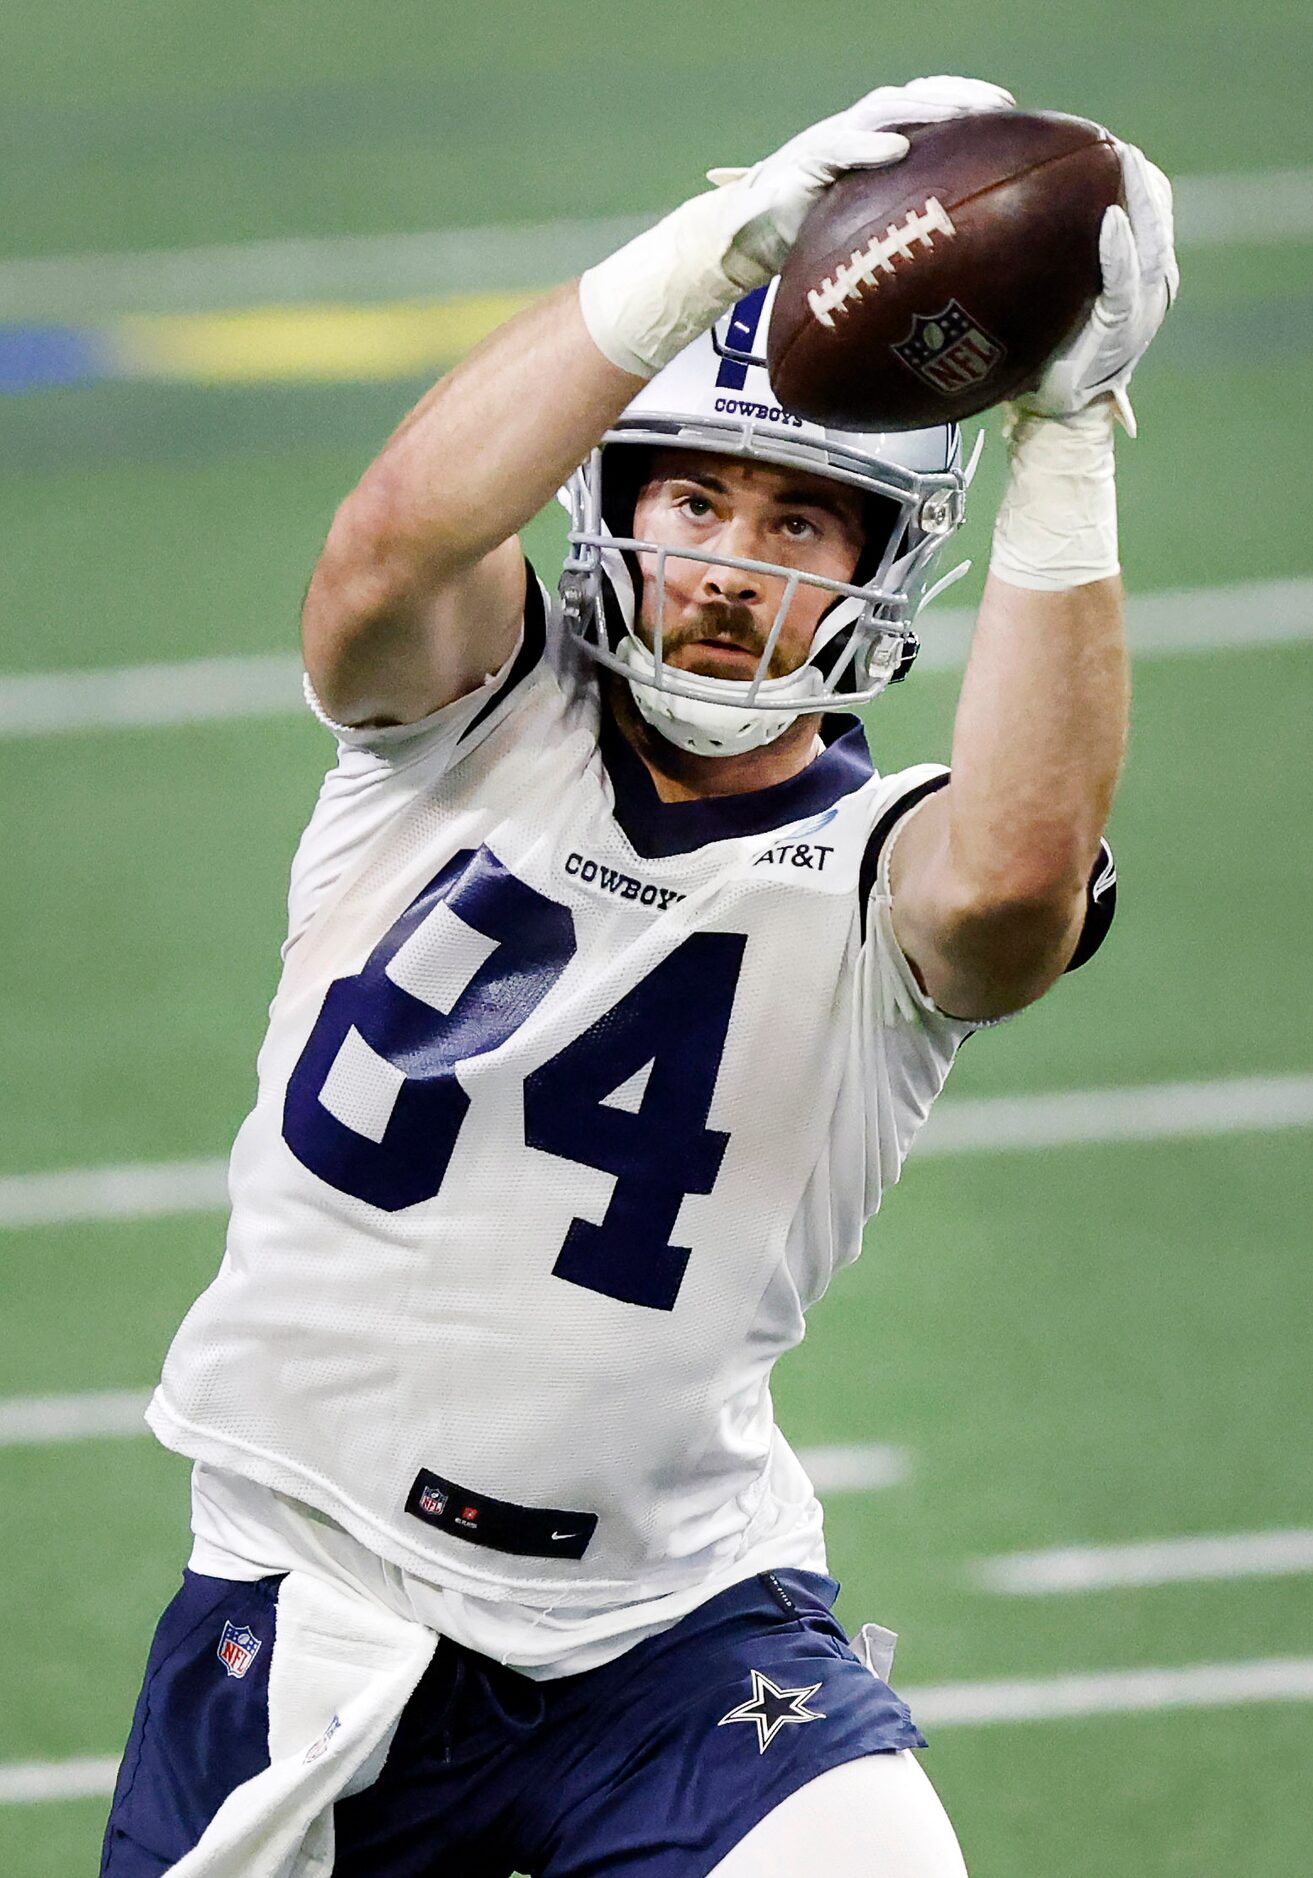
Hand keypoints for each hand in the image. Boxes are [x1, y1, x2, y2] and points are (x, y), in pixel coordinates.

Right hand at [708, 76, 1015, 280]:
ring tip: (959, 114)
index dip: (966, 99)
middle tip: (997, 106)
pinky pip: (838, 146)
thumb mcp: (868, 224)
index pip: (926, 104)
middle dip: (956, 95)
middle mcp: (857, 130)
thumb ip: (905, 217)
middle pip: (914, 96)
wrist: (752, 238)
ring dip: (923, 109)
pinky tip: (896, 148)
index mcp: (876, 141)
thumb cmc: (815, 236)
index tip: (1008, 109)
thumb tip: (960, 243)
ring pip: (881, 109)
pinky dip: (867, 145)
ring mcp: (831, 140)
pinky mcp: (805, 161)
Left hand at [1019, 139, 1177, 434]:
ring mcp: (1141, 313)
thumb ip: (1039, 260)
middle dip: (1140, 180)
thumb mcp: (1043, 301)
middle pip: (1157, 221)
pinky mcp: (1122, 334)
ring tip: (1123, 162)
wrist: (1050, 420)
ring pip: (1152, 245)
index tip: (1112, 148)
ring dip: (1141, 201)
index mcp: (1136, 278)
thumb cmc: (1040, 358)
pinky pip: (1125, 285)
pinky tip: (1110, 221)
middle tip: (1116, 144)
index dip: (1137, 180)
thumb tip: (991, 208)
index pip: (1148, 216)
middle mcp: (1149, 290)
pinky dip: (1120, 252)